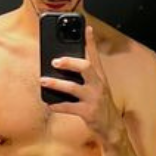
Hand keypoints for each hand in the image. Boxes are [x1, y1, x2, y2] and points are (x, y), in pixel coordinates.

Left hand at [40, 24, 123, 145]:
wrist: (111, 127)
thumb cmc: (99, 105)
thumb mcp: (96, 89)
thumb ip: (83, 79)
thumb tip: (61, 69)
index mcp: (100, 77)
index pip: (95, 56)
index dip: (91, 41)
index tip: (86, 28)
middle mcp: (98, 85)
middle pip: (86, 67)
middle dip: (70, 62)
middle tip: (55, 61)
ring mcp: (93, 98)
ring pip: (73, 88)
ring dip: (56, 84)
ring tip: (43, 81)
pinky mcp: (88, 112)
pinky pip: (69, 107)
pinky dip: (57, 105)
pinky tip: (48, 103)